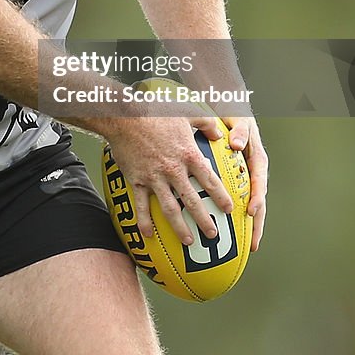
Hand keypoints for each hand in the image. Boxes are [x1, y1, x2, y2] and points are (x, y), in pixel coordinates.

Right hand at [108, 115, 234, 245]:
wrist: (125, 116)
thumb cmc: (157, 113)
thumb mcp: (187, 113)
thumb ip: (206, 124)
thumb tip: (220, 133)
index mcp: (188, 154)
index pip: (210, 180)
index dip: (221, 196)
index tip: (230, 209)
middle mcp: (174, 170)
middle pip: (193, 201)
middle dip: (204, 220)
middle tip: (213, 235)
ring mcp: (155, 177)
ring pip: (170, 208)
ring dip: (180, 227)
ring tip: (188, 241)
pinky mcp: (137, 180)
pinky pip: (142, 205)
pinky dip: (145, 221)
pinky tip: (148, 235)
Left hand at [222, 116, 267, 250]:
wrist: (230, 110)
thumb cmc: (234, 115)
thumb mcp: (239, 118)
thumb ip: (240, 130)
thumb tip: (236, 144)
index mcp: (256, 158)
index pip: (259, 180)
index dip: (256, 197)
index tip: (251, 211)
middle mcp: (253, 171)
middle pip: (258, 201)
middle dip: (257, 224)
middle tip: (254, 245)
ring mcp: (246, 178)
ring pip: (249, 205)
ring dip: (249, 226)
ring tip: (247, 248)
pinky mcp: (237, 181)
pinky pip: (236, 200)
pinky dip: (235, 215)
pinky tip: (229, 232)